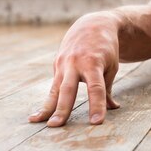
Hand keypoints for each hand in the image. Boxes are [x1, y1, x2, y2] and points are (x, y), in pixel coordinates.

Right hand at [28, 12, 120, 126]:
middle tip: (57, 125)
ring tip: (39, 123)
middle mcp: (76, 63)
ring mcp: (64, 64)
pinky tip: (37, 117)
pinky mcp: (57, 65)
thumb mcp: (111, 66)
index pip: (96, 88)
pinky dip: (47, 102)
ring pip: (55, 89)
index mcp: (94, 63)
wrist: (92, 25)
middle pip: (69, 89)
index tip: (97, 122)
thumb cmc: (106, 49)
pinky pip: (53, 87)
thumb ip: (107, 88)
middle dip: (63, 108)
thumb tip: (112, 108)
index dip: (96, 105)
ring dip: (48, 108)